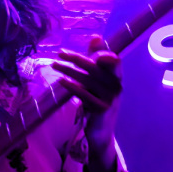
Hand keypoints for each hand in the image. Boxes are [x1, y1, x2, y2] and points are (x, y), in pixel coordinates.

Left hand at [52, 33, 122, 155]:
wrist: (101, 133)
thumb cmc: (97, 103)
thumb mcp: (96, 82)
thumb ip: (95, 61)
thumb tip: (96, 37)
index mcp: (117, 78)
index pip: (113, 60)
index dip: (102, 51)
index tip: (91, 44)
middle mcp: (117, 86)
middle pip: (95, 67)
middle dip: (75, 58)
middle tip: (59, 53)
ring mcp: (110, 98)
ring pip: (87, 79)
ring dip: (69, 70)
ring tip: (55, 65)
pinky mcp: (102, 109)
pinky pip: (84, 94)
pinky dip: (72, 86)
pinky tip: (61, 81)